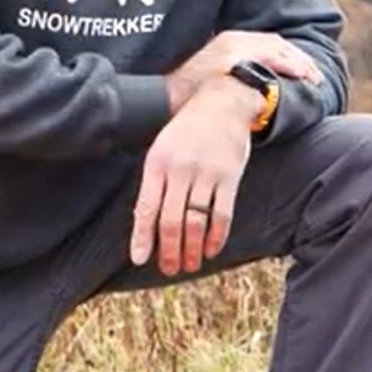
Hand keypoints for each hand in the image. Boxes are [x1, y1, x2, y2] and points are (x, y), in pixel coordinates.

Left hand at [129, 78, 260, 272]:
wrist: (222, 102)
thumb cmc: (186, 130)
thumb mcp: (161, 148)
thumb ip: (154, 182)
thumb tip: (145, 223)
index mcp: (157, 163)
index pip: (146, 208)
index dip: (142, 237)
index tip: (140, 259)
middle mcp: (180, 168)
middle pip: (172, 220)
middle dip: (170, 250)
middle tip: (169, 269)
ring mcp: (207, 173)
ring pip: (196, 221)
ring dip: (192, 248)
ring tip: (189, 265)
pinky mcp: (230, 176)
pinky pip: (223, 214)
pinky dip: (216, 236)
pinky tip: (211, 249)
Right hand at [164, 30, 320, 114]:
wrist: (165, 98)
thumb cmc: (189, 95)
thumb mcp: (215, 77)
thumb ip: (237, 75)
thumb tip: (256, 87)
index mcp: (230, 41)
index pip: (270, 42)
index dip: (291, 55)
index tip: (306, 69)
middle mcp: (233, 40)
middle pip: (278, 44)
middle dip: (300, 59)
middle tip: (317, 76)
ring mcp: (232, 48)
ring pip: (278, 49)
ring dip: (300, 63)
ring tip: (314, 79)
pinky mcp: (232, 60)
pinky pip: (268, 60)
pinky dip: (287, 66)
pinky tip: (301, 76)